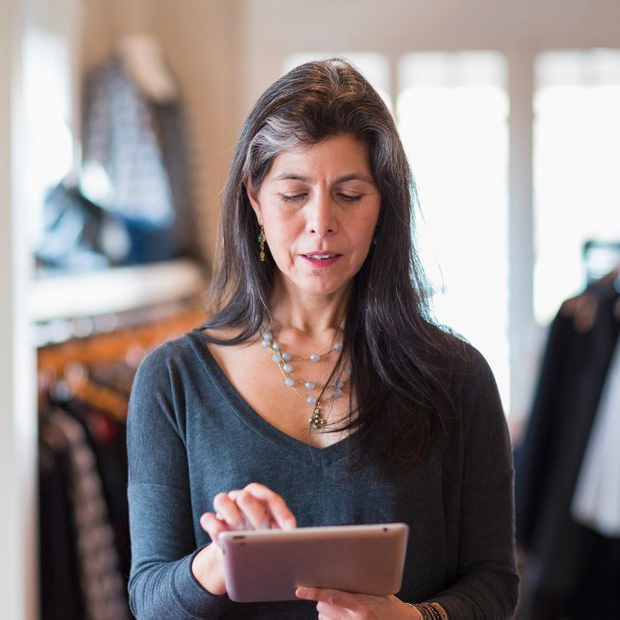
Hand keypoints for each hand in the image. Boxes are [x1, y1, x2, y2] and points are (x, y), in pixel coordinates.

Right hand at [192, 483, 296, 594]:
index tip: (290, 529)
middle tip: (264, 529)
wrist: (239, 551)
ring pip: (221, 499)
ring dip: (230, 513)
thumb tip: (292, 537)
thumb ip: (282, 532)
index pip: (270, 498)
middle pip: (245, 496)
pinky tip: (223, 541)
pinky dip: (214, 528)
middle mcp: (240, 499)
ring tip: (239, 530)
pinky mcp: (211, 522)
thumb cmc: (261, 538)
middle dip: (255, 513)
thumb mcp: (274, 534)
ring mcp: (224, 509)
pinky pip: (207, 519)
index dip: (281, 512)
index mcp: (259, 499)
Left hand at [296, 587, 420, 618]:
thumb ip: (356, 586)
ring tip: (343, 607)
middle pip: (324, 607)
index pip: (333, 597)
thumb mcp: (375, 590)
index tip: (300, 590)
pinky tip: (340, 615)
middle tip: (335, 593)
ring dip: (327, 611)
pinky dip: (330, 619)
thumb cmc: (388, 605)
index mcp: (362, 605)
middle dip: (323, 599)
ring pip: (324, 617)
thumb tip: (334, 575)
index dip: (315, 592)